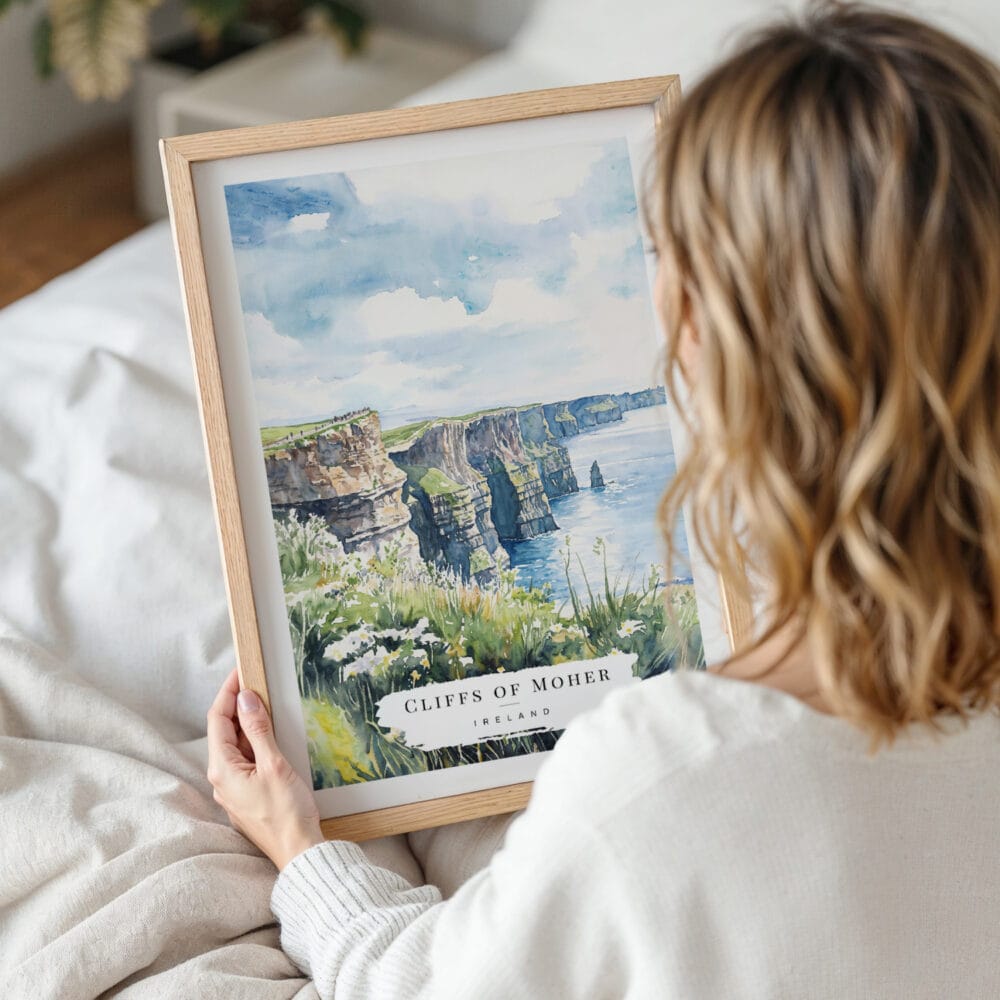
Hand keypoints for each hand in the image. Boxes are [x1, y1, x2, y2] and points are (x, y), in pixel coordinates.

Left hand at [206, 667, 324, 869]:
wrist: (299, 852)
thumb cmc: (287, 812)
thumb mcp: (274, 764)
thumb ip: (258, 729)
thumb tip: (246, 699)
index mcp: (223, 769)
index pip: (218, 719)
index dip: (228, 692)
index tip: (241, 672)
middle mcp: (222, 779)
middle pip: (223, 731)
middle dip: (237, 704)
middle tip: (255, 682)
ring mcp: (233, 789)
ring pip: (235, 746)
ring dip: (247, 723)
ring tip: (264, 702)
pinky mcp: (247, 795)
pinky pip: (245, 760)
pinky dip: (254, 741)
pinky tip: (269, 734)